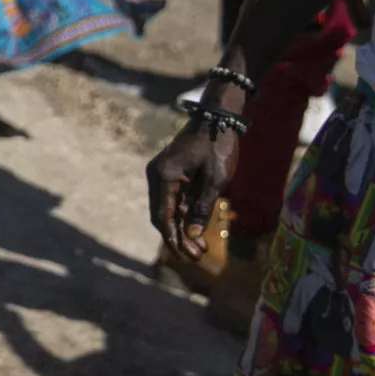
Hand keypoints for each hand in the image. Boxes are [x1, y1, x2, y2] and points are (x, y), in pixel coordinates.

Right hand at [147, 111, 239, 255]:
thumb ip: (202, 209)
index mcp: (163, 176)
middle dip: (178, 237)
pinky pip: (174, 200)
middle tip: (196, 257)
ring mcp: (162, 173)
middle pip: (162, 215)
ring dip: (182, 228)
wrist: (218, 118)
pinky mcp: (171, 173)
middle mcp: (157, 175)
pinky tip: (197, 230)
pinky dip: (185, 215)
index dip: (173, 238)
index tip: (185, 256)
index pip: (163, 215)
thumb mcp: (214, 180)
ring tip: (200, 248)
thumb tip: (192, 237)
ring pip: (168, 209)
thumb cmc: (218, 146)